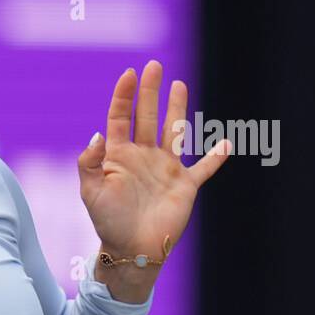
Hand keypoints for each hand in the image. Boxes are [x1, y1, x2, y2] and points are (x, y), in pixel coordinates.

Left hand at [78, 60, 230, 272]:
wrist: (131, 248)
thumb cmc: (108, 221)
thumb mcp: (90, 191)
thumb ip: (89, 162)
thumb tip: (98, 134)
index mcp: (119, 156)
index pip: (121, 118)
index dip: (124, 96)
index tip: (129, 74)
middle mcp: (143, 157)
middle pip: (147, 117)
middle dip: (150, 92)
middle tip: (154, 66)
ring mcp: (165, 169)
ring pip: (174, 132)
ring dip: (177, 109)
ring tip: (179, 85)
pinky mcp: (185, 185)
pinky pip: (204, 168)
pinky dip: (215, 157)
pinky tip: (225, 144)